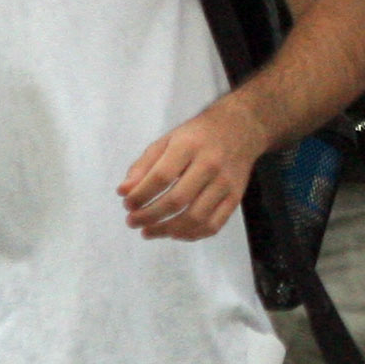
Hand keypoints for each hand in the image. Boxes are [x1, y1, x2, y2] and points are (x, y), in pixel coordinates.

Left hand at [120, 100, 269, 241]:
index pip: (161, 177)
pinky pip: (213, 225)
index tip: (127, 204)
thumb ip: (143, 165)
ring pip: (195, 218)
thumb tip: (124, 192)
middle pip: (177, 200)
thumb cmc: (198, 135)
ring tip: (148, 231)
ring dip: (167, 230)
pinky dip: (191, 235)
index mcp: (188, 146)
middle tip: (132, 222)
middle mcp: (210, 164)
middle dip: (149, 216)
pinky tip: (175, 233)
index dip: (140, 195)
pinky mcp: (236, 197)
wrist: (241, 129)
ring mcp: (225, 183)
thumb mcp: (167, 140)